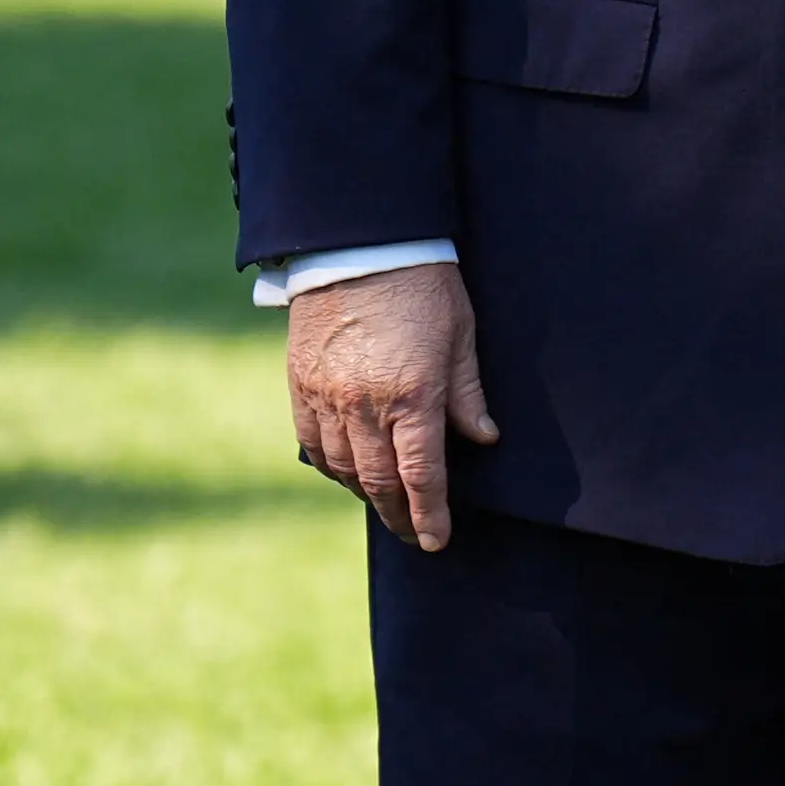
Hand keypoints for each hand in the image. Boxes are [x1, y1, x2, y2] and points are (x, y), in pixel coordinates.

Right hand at [287, 262, 497, 550]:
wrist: (360, 246)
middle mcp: (364, 406)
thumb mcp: (462, 335)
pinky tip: (349, 474)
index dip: (430, 512)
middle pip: (380, 481)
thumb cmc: (424, 286)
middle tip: (416, 536)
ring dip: (366, 494)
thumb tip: (484, 439)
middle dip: (400, 515)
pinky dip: (331, 467)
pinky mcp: (300, 386)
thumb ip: (468, 393)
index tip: (437, 540)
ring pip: (342, 468)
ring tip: (387, 507)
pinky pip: (311, 443)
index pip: (421, 474)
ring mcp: (327, 398)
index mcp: (412, 395)